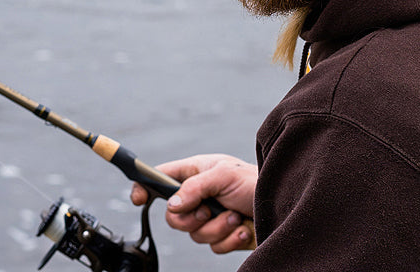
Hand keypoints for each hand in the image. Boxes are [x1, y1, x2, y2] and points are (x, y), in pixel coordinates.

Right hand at [131, 154, 256, 252]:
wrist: (281, 205)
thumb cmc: (254, 181)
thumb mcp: (223, 175)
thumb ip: (195, 188)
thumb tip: (172, 205)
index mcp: (197, 172)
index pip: (162, 178)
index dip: (146, 187)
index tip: (138, 199)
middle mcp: (200, 195)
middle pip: (174, 216)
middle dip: (192, 218)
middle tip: (209, 209)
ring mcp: (210, 216)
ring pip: (194, 235)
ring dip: (217, 228)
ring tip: (234, 216)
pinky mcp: (222, 235)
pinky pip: (213, 247)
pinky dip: (229, 239)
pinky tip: (242, 228)